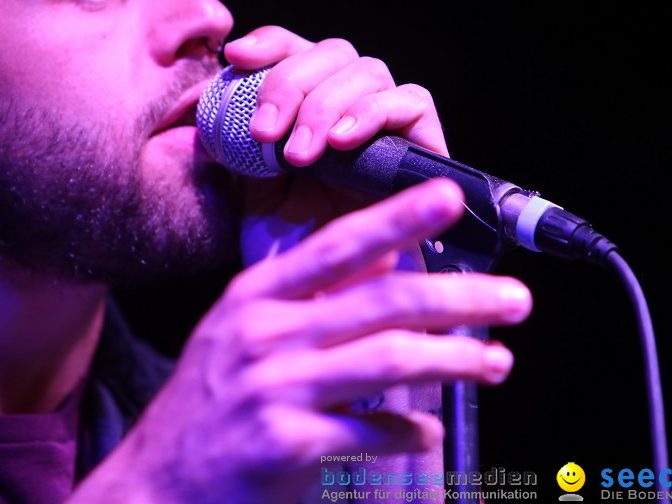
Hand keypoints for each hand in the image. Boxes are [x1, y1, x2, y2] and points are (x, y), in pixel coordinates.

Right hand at [70, 178, 532, 502]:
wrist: (156, 485)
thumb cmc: (209, 404)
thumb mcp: (245, 333)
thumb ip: (311, 293)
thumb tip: (386, 257)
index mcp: (255, 296)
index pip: (337, 244)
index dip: (397, 217)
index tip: (450, 197)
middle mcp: (263, 332)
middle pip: (381, 302)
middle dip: (458, 297)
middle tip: (514, 299)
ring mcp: (273, 387)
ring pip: (387, 360)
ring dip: (453, 359)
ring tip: (497, 362)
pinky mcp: (286, 443)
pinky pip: (369, 431)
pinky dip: (407, 431)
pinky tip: (429, 432)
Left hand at [222, 25, 446, 255]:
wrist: (333, 300)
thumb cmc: (290, 247)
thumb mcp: (248, 191)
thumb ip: (236, 143)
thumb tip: (212, 97)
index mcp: (307, 104)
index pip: (293, 48)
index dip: (267, 44)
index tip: (235, 56)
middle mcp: (351, 104)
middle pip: (331, 53)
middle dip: (290, 82)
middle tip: (263, 132)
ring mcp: (390, 121)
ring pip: (368, 71)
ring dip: (326, 105)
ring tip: (298, 154)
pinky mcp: (425, 143)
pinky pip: (413, 102)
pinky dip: (374, 114)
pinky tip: (342, 143)